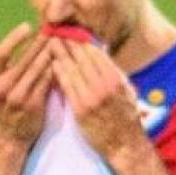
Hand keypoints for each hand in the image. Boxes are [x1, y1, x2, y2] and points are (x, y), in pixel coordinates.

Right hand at [0, 22, 52, 144]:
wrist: (11, 136)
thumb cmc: (10, 105)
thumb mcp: (5, 85)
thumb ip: (16, 66)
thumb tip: (35, 39)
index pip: (1, 52)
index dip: (14, 38)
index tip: (28, 26)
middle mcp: (3, 86)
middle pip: (24, 57)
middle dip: (41, 41)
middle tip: (54, 27)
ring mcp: (17, 96)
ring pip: (38, 67)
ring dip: (52, 51)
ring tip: (63, 38)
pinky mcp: (33, 104)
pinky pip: (47, 81)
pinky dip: (57, 68)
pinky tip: (65, 58)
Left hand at [49, 38, 148, 163]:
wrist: (124, 144)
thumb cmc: (125, 117)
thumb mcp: (126, 90)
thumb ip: (112, 73)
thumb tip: (100, 54)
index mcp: (116, 77)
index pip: (95, 52)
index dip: (81, 40)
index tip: (70, 30)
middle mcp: (105, 84)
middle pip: (82, 57)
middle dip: (68, 42)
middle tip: (55, 30)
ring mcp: (92, 96)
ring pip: (73, 69)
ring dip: (60, 54)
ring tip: (49, 42)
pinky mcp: (81, 109)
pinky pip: (67, 86)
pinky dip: (59, 73)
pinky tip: (51, 64)